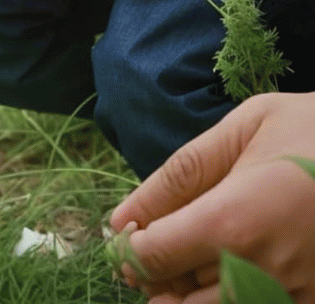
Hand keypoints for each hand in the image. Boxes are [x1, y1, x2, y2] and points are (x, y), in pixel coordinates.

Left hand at [109, 92, 314, 302]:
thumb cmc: (314, 131)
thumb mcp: (241, 131)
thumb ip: (177, 176)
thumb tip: (122, 216)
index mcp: (231, 222)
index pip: (150, 257)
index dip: (129, 247)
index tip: (130, 230)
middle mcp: (258, 272)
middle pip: (176, 301)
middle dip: (155, 278)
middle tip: (160, 247)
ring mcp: (294, 296)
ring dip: (190, 295)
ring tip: (192, 261)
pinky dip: (230, 299)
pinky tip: (231, 270)